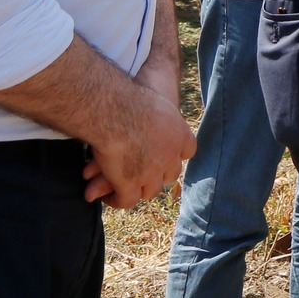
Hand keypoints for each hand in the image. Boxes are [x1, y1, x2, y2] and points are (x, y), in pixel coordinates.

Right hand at [80, 88, 195, 207]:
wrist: (115, 110)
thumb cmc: (130, 98)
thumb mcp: (158, 104)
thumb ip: (160, 116)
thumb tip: (156, 115)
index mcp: (180, 134)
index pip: (188, 151)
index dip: (176, 154)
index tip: (165, 154)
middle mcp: (170, 156)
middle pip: (171, 174)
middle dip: (158, 175)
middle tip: (144, 173)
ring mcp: (152, 173)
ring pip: (150, 191)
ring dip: (138, 190)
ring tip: (125, 187)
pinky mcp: (130, 185)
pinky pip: (127, 201)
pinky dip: (118, 200)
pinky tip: (110, 196)